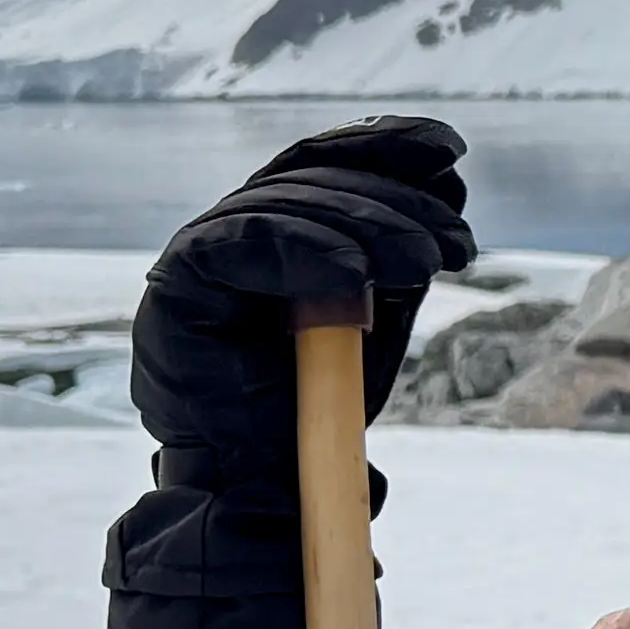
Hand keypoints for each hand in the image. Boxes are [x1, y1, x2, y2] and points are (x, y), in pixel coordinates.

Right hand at [127, 119, 475, 494]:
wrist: (271, 484)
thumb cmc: (321, 402)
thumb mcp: (379, 309)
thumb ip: (400, 250)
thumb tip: (448, 181)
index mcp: (280, 229)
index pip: (324, 162)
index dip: (385, 145)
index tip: (450, 149)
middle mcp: (235, 231)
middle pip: (307, 176)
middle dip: (392, 197)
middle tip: (453, 243)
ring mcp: (200, 255)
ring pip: (280, 205)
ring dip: (364, 228)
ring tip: (426, 264)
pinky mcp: (176, 288)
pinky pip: (237, 244)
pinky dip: (301, 251)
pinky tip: (354, 276)